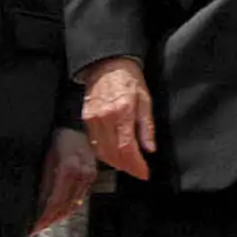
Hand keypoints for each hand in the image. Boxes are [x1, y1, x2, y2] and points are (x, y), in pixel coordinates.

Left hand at [34, 126, 96, 230]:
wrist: (74, 125)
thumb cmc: (56, 139)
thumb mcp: (46, 159)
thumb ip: (44, 182)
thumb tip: (38, 205)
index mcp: (67, 169)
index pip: (55, 201)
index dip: (44, 216)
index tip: (33, 226)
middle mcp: (80, 175)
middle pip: (65, 206)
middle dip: (50, 220)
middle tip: (36, 229)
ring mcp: (88, 176)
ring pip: (73, 204)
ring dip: (59, 216)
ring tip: (45, 224)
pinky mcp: (91, 176)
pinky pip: (79, 197)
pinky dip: (68, 207)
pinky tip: (59, 212)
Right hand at [82, 58, 156, 180]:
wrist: (108, 64)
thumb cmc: (129, 79)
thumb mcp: (146, 100)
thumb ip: (147, 126)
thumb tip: (150, 149)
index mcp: (123, 112)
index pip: (127, 147)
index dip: (136, 165)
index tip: (145, 173)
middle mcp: (105, 117)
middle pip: (114, 153)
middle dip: (127, 167)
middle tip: (138, 171)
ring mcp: (93, 119)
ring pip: (102, 151)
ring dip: (116, 163)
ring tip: (128, 165)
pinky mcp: (86, 119)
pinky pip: (95, 143)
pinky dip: (105, 153)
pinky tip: (115, 154)